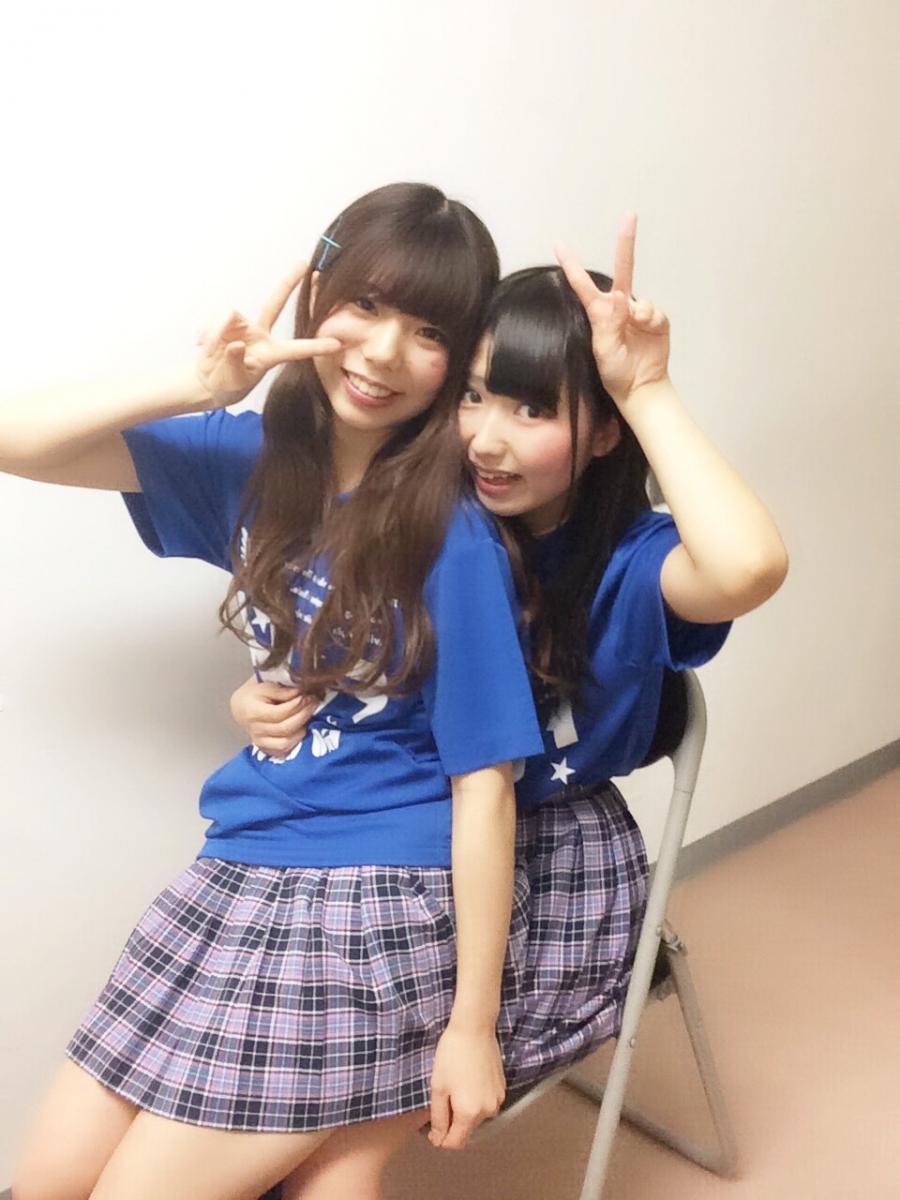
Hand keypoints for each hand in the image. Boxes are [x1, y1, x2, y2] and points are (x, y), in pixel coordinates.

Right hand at [195, 262, 340, 408]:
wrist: (206, 382)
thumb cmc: (227, 385)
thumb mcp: (234, 380)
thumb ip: (236, 362)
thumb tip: (237, 343)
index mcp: (271, 354)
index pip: (296, 349)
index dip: (315, 346)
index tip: (337, 343)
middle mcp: (260, 335)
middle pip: (275, 303)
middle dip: (288, 282)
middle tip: (304, 264)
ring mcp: (242, 326)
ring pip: (229, 313)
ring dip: (215, 330)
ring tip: (207, 349)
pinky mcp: (224, 322)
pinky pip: (215, 318)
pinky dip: (206, 331)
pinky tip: (201, 344)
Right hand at [229, 676, 316, 757]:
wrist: (241, 706)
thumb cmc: (254, 692)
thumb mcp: (265, 684)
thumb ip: (281, 690)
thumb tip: (299, 693)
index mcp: (252, 711)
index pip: (280, 712)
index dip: (298, 705)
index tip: (308, 695)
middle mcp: (254, 729)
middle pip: (285, 727)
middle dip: (304, 714)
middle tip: (314, 702)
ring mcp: (259, 741)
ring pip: (286, 741)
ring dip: (302, 728)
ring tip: (308, 714)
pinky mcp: (265, 748)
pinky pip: (283, 750)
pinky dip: (295, 740)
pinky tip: (301, 727)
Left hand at [428, 1024, 505, 1150]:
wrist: (474, 1028)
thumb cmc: (452, 1055)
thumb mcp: (438, 1087)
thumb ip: (438, 1117)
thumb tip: (438, 1139)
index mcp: (469, 1113)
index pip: (456, 1143)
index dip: (441, 1139)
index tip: (432, 1127)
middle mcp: (488, 1111)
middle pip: (467, 1130)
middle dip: (453, 1123)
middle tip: (442, 1098)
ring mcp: (498, 1099)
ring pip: (477, 1117)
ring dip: (465, 1111)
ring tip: (455, 1087)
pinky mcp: (502, 1088)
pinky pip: (486, 1104)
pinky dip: (476, 1100)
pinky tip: (467, 1080)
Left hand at [556, 213, 669, 407]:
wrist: (639, 387)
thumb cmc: (614, 371)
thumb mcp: (604, 349)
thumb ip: (610, 321)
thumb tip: (621, 296)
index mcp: (599, 313)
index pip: (582, 285)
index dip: (571, 265)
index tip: (558, 245)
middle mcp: (619, 308)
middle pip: (622, 269)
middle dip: (626, 243)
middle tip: (630, 216)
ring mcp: (639, 313)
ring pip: (640, 299)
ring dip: (639, 313)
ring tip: (634, 330)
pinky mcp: (657, 321)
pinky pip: (654, 311)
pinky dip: (651, 318)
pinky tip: (647, 330)